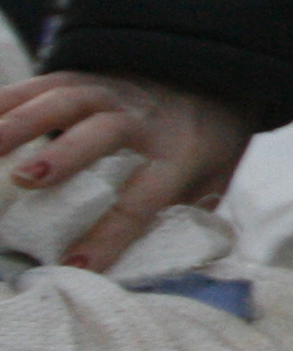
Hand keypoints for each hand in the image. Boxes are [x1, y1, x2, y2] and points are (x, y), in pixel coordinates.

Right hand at [0, 71, 256, 272]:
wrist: (215, 78)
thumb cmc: (205, 147)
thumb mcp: (213, 183)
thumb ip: (185, 221)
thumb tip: (153, 273)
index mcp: (180, 154)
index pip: (145, 196)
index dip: (111, 232)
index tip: (76, 264)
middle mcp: (145, 119)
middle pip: (105, 132)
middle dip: (66, 155)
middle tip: (28, 180)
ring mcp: (112, 92)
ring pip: (67, 100)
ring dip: (22, 122)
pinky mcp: (84, 77)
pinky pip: (41, 85)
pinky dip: (5, 101)